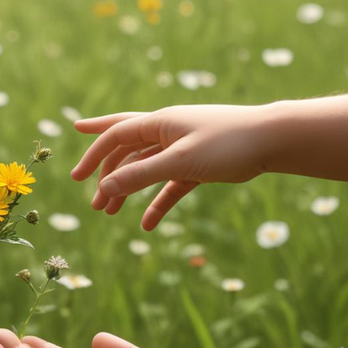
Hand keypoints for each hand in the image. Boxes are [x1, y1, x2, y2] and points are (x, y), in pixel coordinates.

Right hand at [70, 105, 269, 229]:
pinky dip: (157, 203)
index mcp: (159, 122)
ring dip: (127, 190)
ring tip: (109, 212)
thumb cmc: (226, 144)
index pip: (115, 135)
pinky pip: (170, 185)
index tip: (75, 177)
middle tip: (86, 193)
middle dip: (104, 170)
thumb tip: (104, 187)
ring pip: (145, 169)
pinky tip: (147, 225)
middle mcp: (166, 131)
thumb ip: (141, 175)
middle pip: (126, 150)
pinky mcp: (198, 166)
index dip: (93, 155)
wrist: (272, 140)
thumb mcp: (179, 161)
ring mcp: (182, 148)